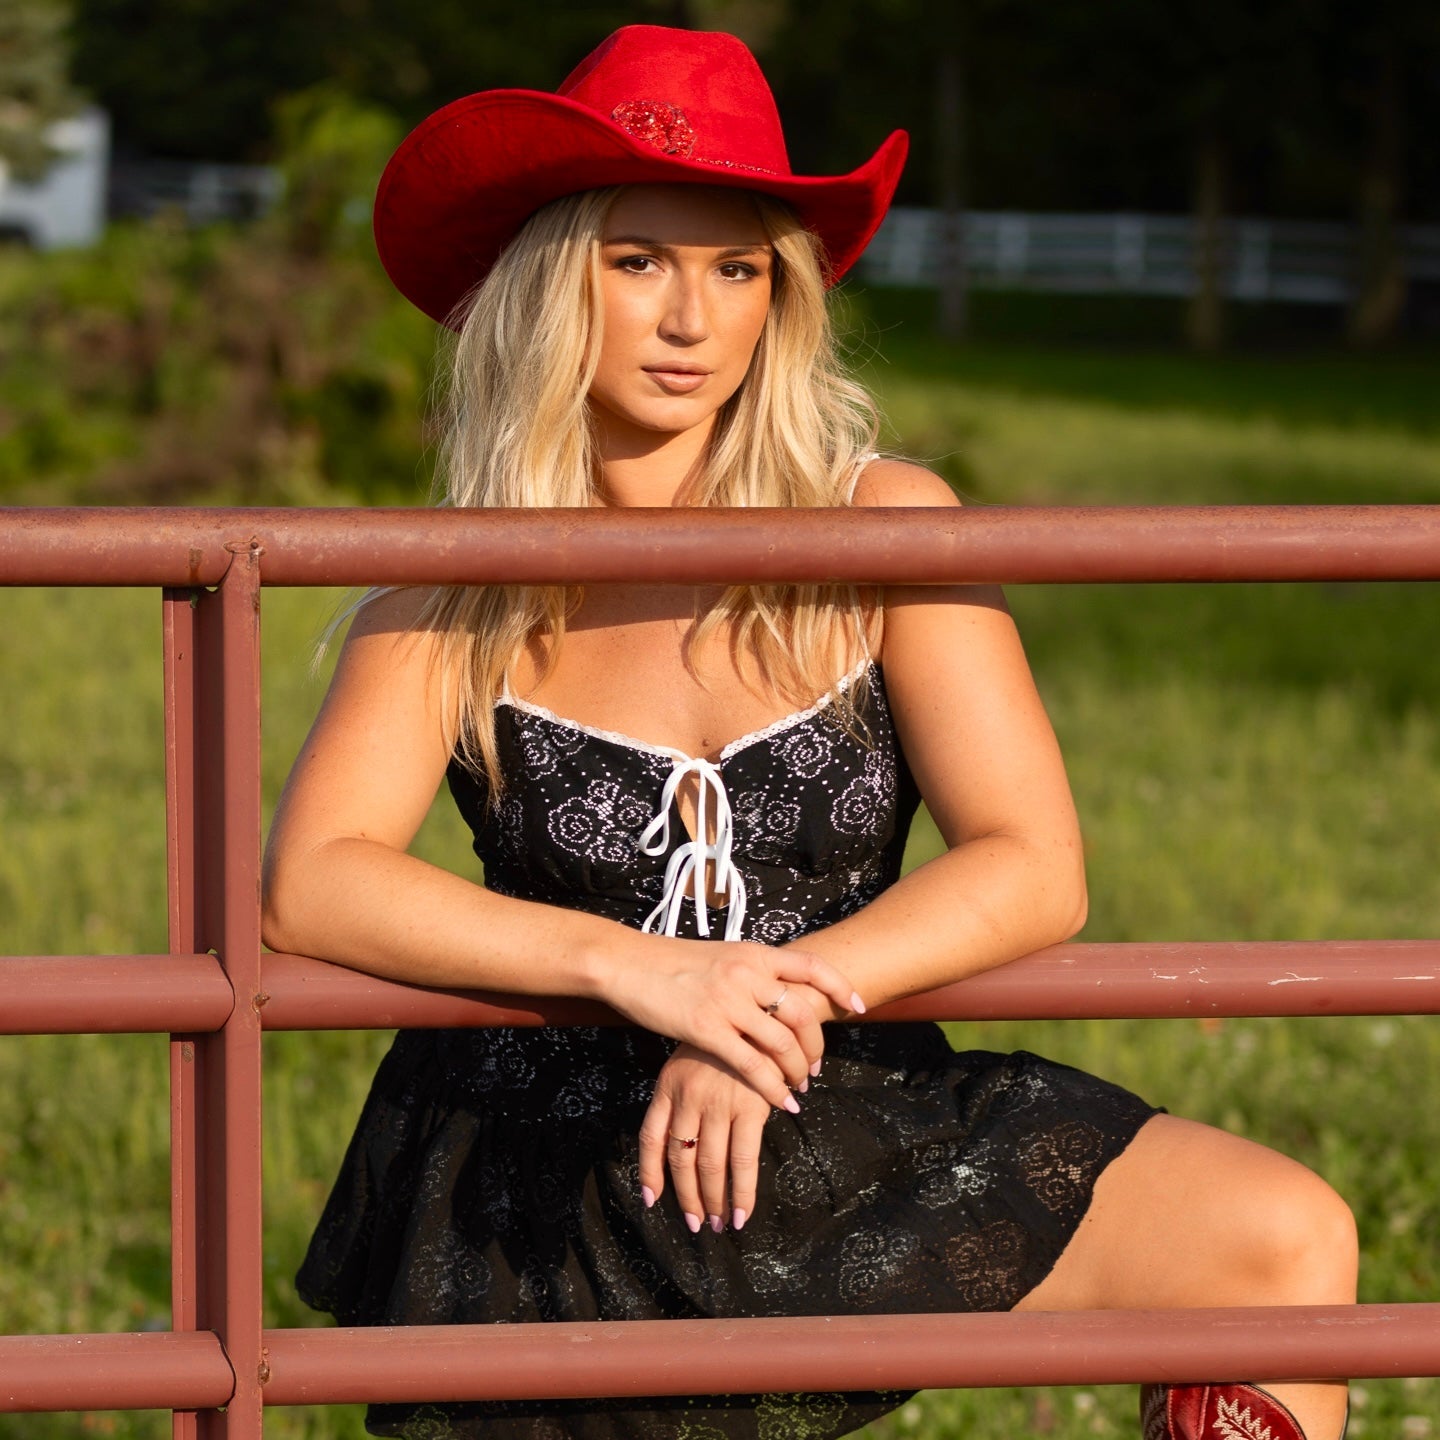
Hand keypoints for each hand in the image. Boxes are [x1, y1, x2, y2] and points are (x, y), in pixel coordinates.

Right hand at [604, 940, 862, 1111]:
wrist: (628, 963)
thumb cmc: (671, 962)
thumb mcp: (720, 956)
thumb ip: (749, 972)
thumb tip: (774, 992)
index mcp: (753, 953)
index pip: (810, 965)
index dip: (840, 986)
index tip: (857, 1006)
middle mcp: (747, 973)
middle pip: (801, 1012)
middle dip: (815, 1045)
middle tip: (815, 1068)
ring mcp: (728, 1001)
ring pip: (781, 1043)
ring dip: (796, 1071)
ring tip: (799, 1088)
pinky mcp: (706, 1029)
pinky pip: (752, 1065)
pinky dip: (773, 1087)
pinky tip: (782, 1101)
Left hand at [638, 1043, 772, 1232]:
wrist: (765, 1011)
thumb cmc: (730, 1037)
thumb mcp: (692, 1057)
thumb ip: (682, 1092)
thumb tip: (680, 1135)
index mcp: (669, 1084)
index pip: (651, 1137)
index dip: (650, 1172)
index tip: (651, 1199)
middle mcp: (688, 1097)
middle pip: (681, 1159)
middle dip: (688, 1197)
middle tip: (697, 1223)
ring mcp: (718, 1104)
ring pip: (710, 1166)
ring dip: (713, 1201)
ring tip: (718, 1224)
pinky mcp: (750, 1108)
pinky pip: (744, 1161)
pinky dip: (742, 1193)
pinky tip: (741, 1212)